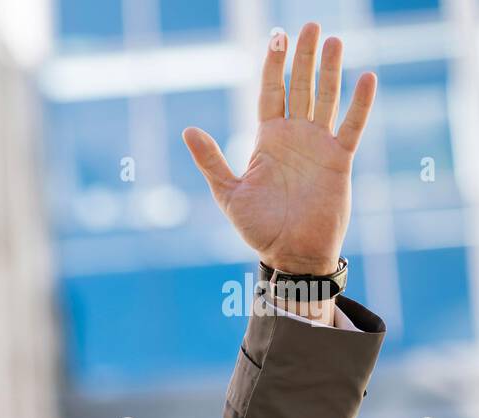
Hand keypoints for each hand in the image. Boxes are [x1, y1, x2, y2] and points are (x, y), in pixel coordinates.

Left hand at [182, 22, 376, 275]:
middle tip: (308, 25)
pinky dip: (360, 104)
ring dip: (330, 70)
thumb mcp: (228, 192)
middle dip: (303, 57)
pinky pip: (352, 127)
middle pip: (300, 87)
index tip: (276, 37)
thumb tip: (188, 130)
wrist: (290, 254)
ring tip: (333, 40)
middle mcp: (295, 137)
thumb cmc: (258, 227)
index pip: (270, 93)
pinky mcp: (339, 161)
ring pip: (327, 98)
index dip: (273, 66)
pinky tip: (366, 77)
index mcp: (267, 140)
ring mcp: (319, 146)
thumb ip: (211, 160)